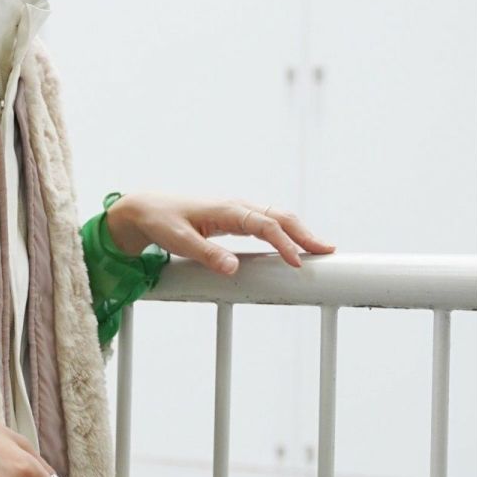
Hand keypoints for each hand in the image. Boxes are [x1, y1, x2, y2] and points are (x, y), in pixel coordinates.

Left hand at [106, 192, 335, 274]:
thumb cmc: (163, 223)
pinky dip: (284, 232)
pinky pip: (267, 223)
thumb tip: (233, 268)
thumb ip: (207, 255)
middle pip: (280, 217)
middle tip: (327, 251)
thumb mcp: (181, 242)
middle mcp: (237, 207)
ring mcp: (238, 211)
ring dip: (299, 232)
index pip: (264, 225)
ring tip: (319, 249)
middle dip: (304, 233)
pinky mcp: (235, 219)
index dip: (283, 243)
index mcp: (227, 210)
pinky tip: (294, 245)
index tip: (297, 263)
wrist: (148, 209)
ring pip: (276, 218)